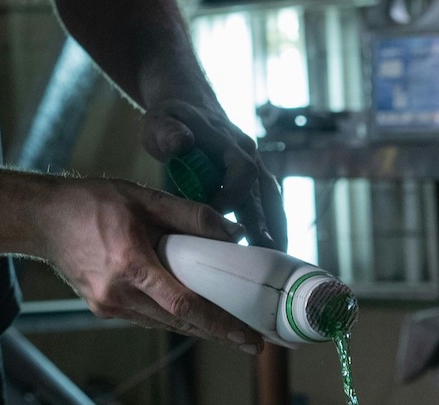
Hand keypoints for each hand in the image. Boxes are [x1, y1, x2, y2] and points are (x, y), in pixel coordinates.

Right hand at [41, 177, 263, 352]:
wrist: (42, 220)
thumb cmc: (89, 204)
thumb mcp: (144, 198)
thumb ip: (190, 216)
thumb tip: (231, 234)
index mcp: (131, 265)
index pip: (185, 305)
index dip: (219, 324)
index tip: (246, 338)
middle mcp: (118, 294)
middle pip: (179, 322)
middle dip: (217, 332)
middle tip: (250, 339)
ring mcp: (108, 306)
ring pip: (163, 323)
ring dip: (195, 325)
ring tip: (227, 326)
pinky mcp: (102, 309)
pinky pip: (146, 316)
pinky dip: (170, 314)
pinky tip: (188, 310)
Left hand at [141, 99, 287, 251]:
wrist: (188, 108)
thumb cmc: (171, 120)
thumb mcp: (161, 121)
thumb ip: (167, 132)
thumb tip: (179, 143)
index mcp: (230, 143)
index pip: (241, 173)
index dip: (231, 197)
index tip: (215, 221)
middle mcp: (249, 156)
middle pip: (265, 194)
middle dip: (266, 225)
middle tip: (266, 255)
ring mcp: (254, 168)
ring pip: (272, 202)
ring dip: (276, 230)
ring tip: (277, 262)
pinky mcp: (252, 181)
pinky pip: (268, 205)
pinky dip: (271, 227)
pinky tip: (270, 252)